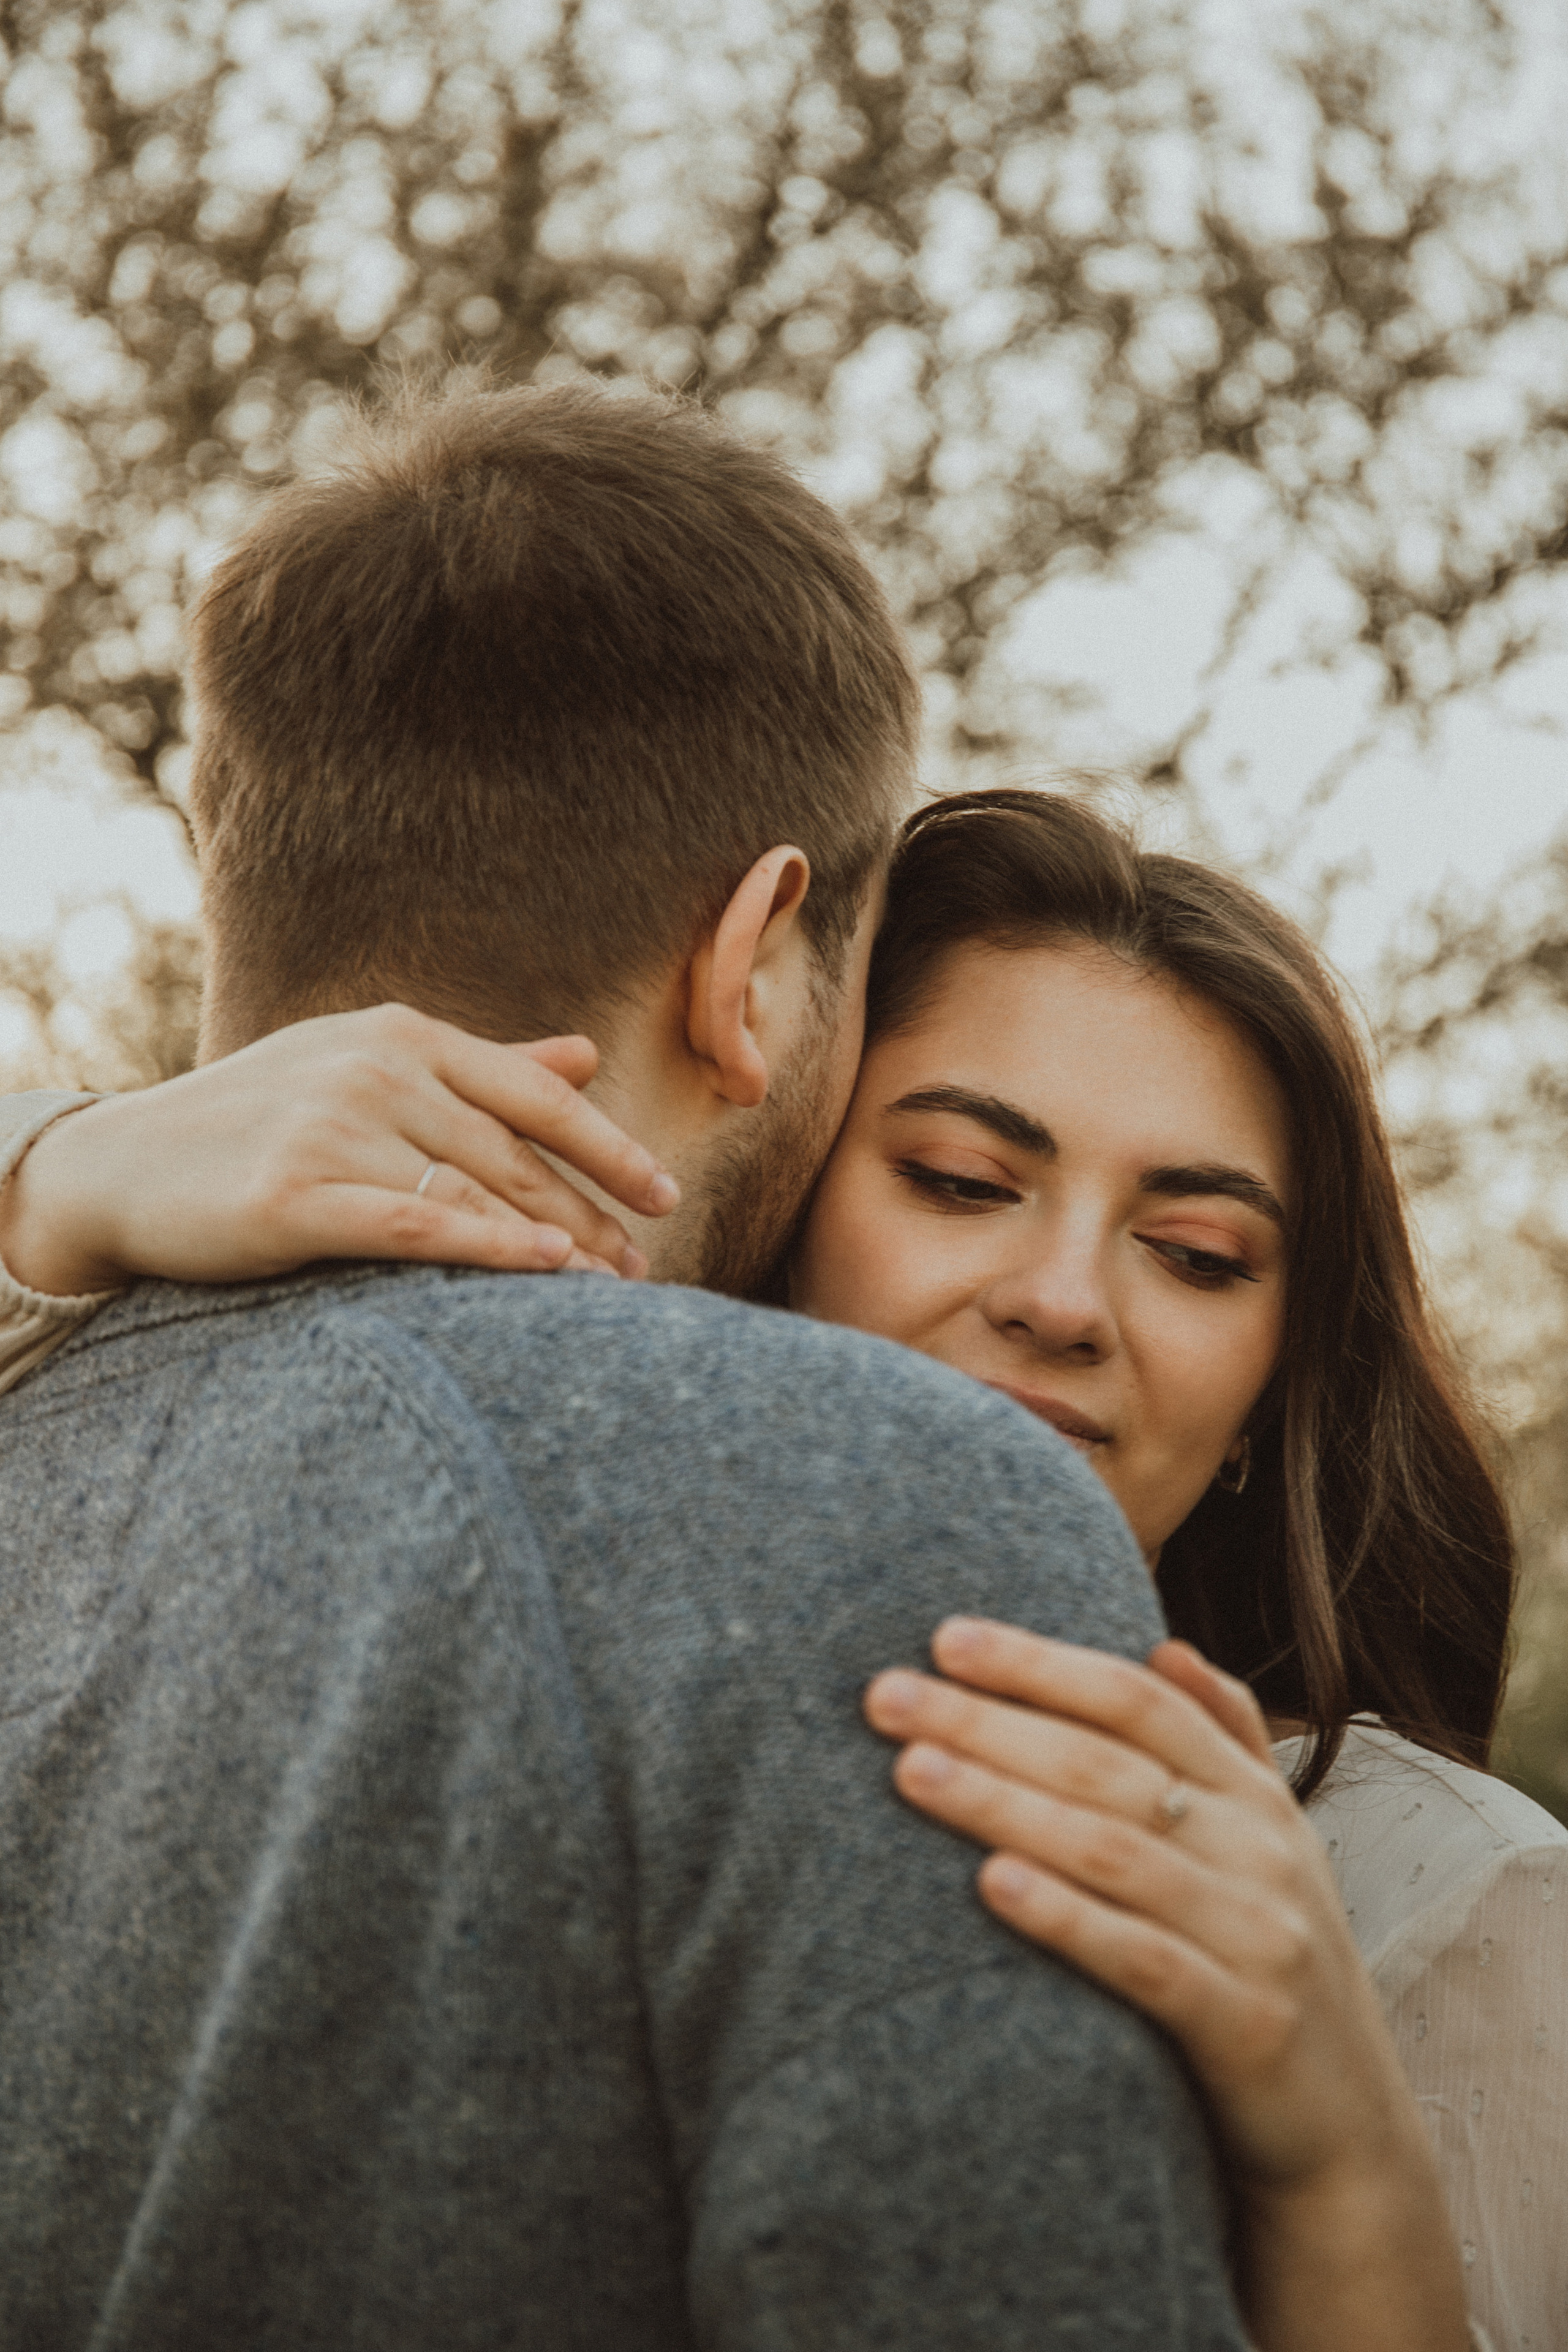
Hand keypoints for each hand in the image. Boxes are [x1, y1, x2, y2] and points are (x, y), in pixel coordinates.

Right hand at [0, 1005, 678, 1295]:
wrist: (127, 1164)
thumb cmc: (262, 1120)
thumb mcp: (369, 1069)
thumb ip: (481, 1067)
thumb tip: (583, 1053)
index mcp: (402, 1034)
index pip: (534, 1092)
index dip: (607, 1145)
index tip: (664, 1192)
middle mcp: (375, 1069)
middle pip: (515, 1153)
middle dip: (591, 1216)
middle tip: (642, 1271)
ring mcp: (334, 1127)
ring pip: (477, 1192)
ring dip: (556, 1245)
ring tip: (609, 1292)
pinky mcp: (296, 1194)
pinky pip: (419, 1224)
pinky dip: (490, 1247)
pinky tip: (546, 1270)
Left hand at [865, 1620, 1468, 2351]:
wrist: (1350, 2132)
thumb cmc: (1268, 1962)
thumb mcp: (1268, 1843)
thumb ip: (1223, 1739)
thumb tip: (1165, 1646)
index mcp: (1254, 1795)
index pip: (1136, 1700)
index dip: (1040, 1663)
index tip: (943, 1636)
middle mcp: (1259, 1849)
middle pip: (1105, 1764)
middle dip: (989, 1721)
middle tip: (885, 1695)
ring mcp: (1259, 1935)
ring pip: (1111, 1850)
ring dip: (1004, 1803)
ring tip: (910, 1772)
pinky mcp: (1245, 2025)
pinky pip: (1142, 1961)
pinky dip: (1065, 1917)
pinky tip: (989, 1883)